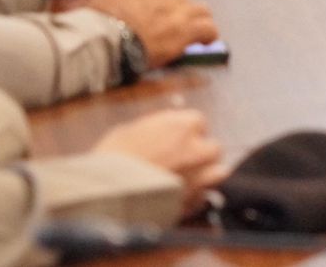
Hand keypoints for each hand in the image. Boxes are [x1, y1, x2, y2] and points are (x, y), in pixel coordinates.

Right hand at [85, 0, 217, 67]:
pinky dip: (206, 35)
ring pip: (194, 5)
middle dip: (168, 0)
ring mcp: (172, 5)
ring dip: (191, 17)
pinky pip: (206, 26)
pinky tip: (203, 42)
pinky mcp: (185, 26)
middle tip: (161, 17)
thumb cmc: (82, 24)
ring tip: (185, 30)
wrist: (100, 45)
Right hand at [93, 109, 226, 217]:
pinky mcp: (193, 202)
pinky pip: (203, 197)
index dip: (186, 132)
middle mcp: (198, 149)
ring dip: (206, 174)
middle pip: (213, 148)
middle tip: (181, 161)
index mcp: (183, 126)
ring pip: (218, 172)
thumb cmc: (111, 161)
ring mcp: (200, 177)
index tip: (176, 139)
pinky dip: (195, 197)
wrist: (107, 196)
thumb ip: (154, 130)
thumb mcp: (128, 132)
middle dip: (200, 153)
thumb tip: (158, 133)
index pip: (198, 122)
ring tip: (186, 180)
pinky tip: (179, 198)